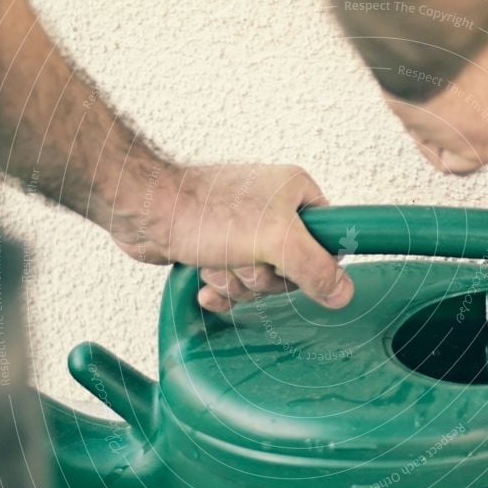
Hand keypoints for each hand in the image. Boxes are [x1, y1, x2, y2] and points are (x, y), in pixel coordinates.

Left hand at [112, 163, 353, 312]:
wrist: (144, 210)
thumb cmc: (204, 210)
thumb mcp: (274, 240)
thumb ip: (315, 268)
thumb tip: (344, 292)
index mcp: (296, 194)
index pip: (330, 241)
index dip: (312, 263)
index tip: (288, 263)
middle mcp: (273, 210)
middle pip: (293, 269)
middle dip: (264, 277)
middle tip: (245, 259)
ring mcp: (245, 231)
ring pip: (261, 281)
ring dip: (237, 282)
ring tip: (217, 261)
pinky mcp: (220, 249)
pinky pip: (235, 286)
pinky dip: (220, 289)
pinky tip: (204, 280)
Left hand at [385, 19, 487, 174]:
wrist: (429, 29)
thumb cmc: (419, 78)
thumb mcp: (415, 126)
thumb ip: (436, 137)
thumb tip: (435, 131)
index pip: (464, 161)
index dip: (438, 146)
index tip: (427, 134)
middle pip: (486, 128)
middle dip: (465, 119)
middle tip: (438, 102)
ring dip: (483, 89)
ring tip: (453, 75)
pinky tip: (468, 55)